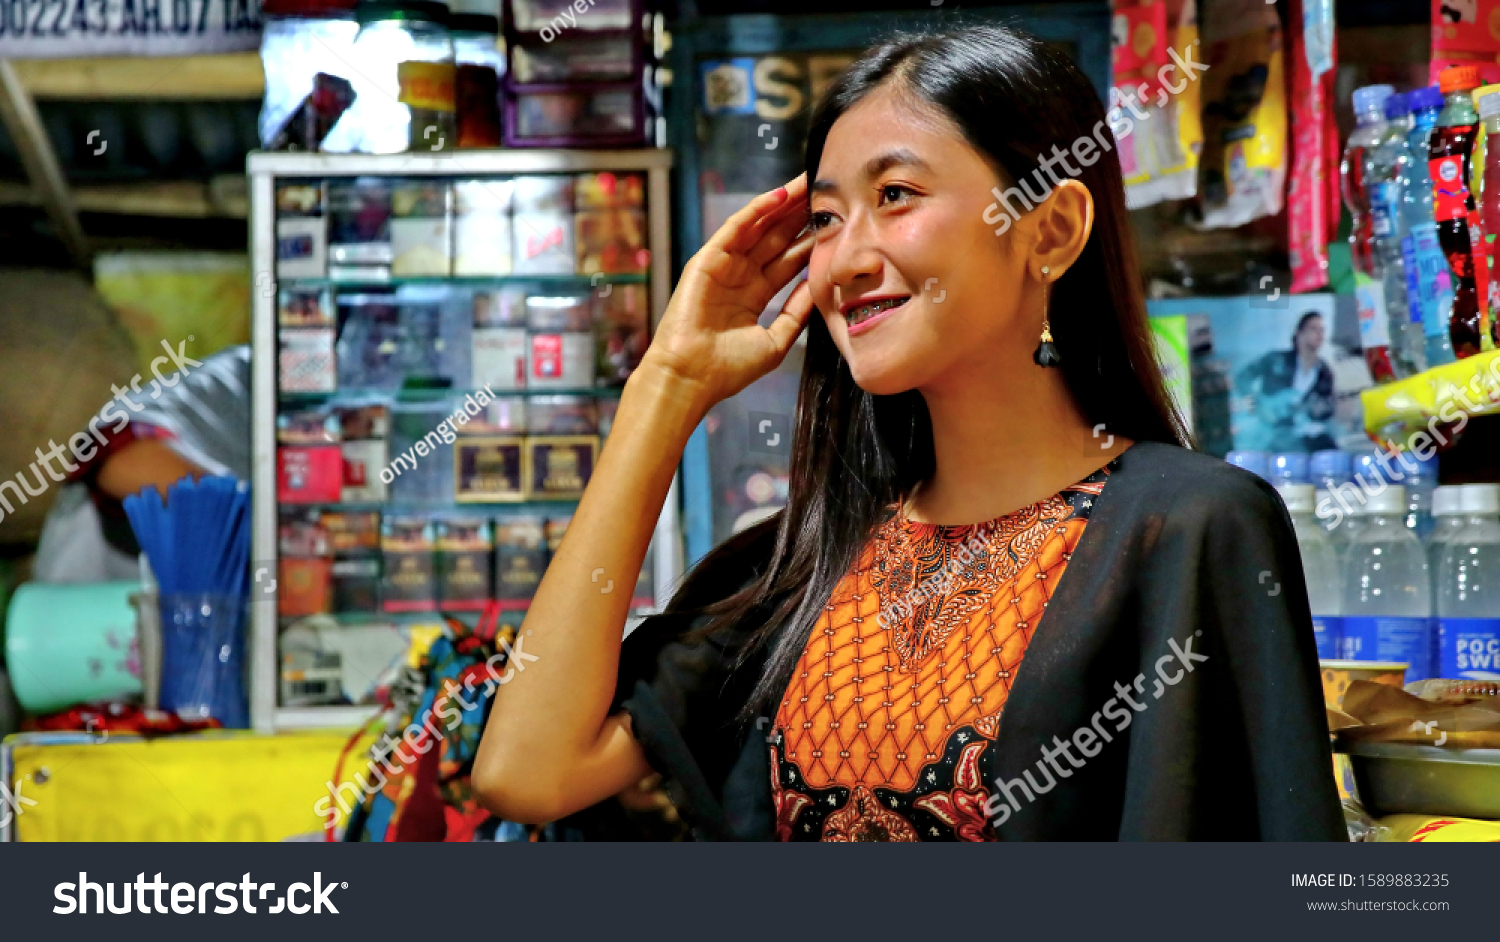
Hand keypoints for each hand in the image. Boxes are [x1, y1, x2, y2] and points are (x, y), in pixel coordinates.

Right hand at [641, 174, 814, 411]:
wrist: (692, 378)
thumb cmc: (728, 369)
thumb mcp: (776, 341)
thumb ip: (796, 313)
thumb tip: (817, 287)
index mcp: (754, 295)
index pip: (787, 260)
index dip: (810, 240)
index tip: (835, 223)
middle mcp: (739, 277)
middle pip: (776, 238)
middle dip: (800, 215)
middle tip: (825, 190)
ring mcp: (723, 266)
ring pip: (759, 227)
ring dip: (783, 204)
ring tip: (808, 183)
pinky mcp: (707, 260)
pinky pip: (736, 228)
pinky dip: (757, 210)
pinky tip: (780, 195)